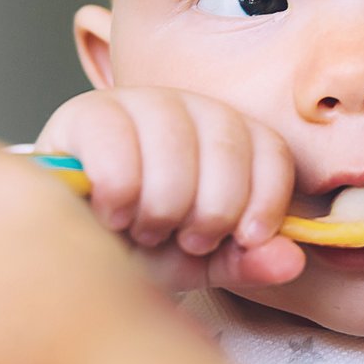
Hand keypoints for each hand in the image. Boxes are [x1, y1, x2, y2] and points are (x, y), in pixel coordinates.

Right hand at [36, 88, 303, 290]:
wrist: (72, 252)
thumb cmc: (141, 248)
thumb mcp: (202, 261)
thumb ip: (248, 260)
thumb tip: (291, 260)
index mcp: (228, 134)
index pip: (271, 149)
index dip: (264, 200)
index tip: (243, 239)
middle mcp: (189, 106)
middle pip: (227, 146)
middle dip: (210, 211)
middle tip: (182, 237)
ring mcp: (137, 102)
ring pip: (175, 143)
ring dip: (162, 205)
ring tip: (144, 229)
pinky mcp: (85, 113)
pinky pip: (116, 143)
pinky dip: (120, 192)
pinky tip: (112, 215)